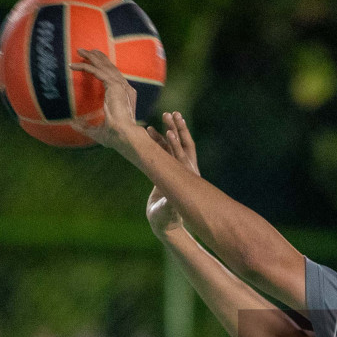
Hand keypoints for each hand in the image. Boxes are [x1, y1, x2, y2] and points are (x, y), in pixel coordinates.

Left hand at [69, 49, 144, 154]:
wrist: (125, 136)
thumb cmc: (116, 137)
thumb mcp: (98, 131)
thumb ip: (86, 127)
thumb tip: (73, 125)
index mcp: (124, 96)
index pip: (113, 77)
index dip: (103, 69)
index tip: (92, 63)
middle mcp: (124, 88)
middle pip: (110, 68)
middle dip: (98, 58)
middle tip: (86, 51)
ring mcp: (121, 85)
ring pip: (104, 66)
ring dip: (91, 57)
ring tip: (80, 51)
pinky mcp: (114, 85)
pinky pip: (97, 71)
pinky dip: (85, 67)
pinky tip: (74, 66)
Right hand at [146, 112, 198, 236]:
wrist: (165, 222)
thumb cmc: (164, 219)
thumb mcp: (166, 213)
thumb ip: (168, 206)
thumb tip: (168, 201)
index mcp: (185, 180)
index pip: (182, 158)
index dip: (176, 145)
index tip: (169, 132)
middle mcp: (184, 171)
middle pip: (182, 146)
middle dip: (177, 130)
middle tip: (171, 114)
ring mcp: (177, 169)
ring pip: (175, 146)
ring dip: (170, 130)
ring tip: (164, 116)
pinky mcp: (169, 170)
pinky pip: (165, 151)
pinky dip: (159, 140)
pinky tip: (151, 130)